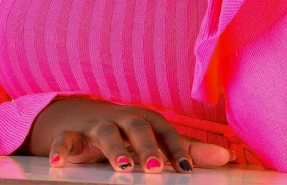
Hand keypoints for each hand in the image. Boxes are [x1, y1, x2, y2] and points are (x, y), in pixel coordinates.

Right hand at [20, 97, 233, 173]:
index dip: (176, 149)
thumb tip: (226, 157)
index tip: (187, 171)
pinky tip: (60, 164)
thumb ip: (185, 148)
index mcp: (146, 119)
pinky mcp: (72, 135)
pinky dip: (62, 149)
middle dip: (147, 147)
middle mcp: (123, 119)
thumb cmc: (126, 131)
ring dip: (114, 149)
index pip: (165, 131)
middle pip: (137, 127)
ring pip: (105, 133)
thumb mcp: (154, 138)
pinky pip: (66, 140)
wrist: (79, 116)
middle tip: (156, 169)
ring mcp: (97, 125)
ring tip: (122, 167)